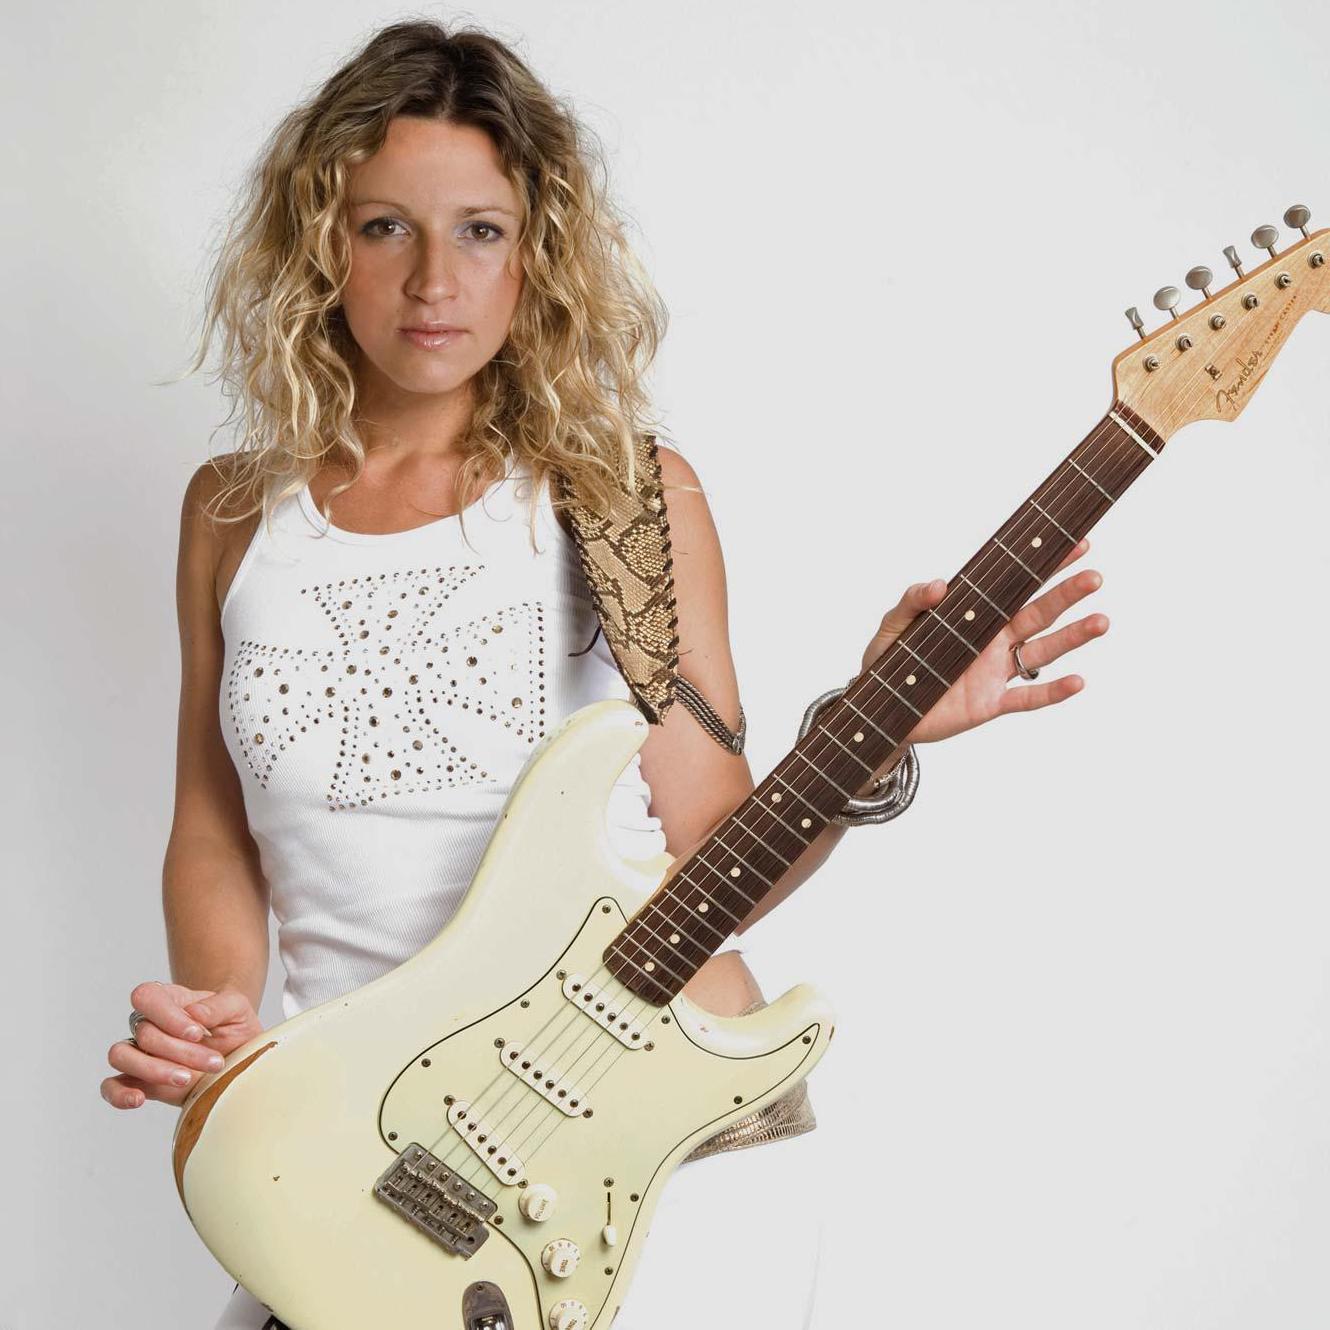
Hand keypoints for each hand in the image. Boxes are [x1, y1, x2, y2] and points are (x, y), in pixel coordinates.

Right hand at [100, 981, 262, 1110]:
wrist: (239, 1054)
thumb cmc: (234, 1026)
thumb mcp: (238, 1008)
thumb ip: (220, 1005)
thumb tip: (194, 1014)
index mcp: (169, 1000)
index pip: (147, 997)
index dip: (168, 1016)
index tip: (198, 1033)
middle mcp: (149, 1024)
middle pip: (144, 1033)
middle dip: (181, 1051)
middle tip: (214, 1062)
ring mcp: (141, 1053)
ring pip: (121, 1056)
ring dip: (154, 1069)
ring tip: (186, 1079)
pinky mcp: (139, 1081)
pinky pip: (111, 1086)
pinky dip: (118, 1094)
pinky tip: (138, 1099)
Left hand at [860, 538, 1107, 744]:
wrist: (881, 708)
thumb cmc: (889, 660)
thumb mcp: (893, 625)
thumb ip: (912, 601)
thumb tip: (939, 584)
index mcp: (975, 614)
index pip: (1017, 585)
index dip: (1046, 566)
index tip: (1078, 543)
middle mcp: (993, 640)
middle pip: (1038, 612)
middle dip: (1066, 594)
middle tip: (1094, 577)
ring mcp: (995, 672)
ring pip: (1042, 652)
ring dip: (1071, 638)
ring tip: (1101, 622)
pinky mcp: (990, 703)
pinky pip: (1027, 697)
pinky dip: (1052, 691)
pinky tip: (1078, 681)